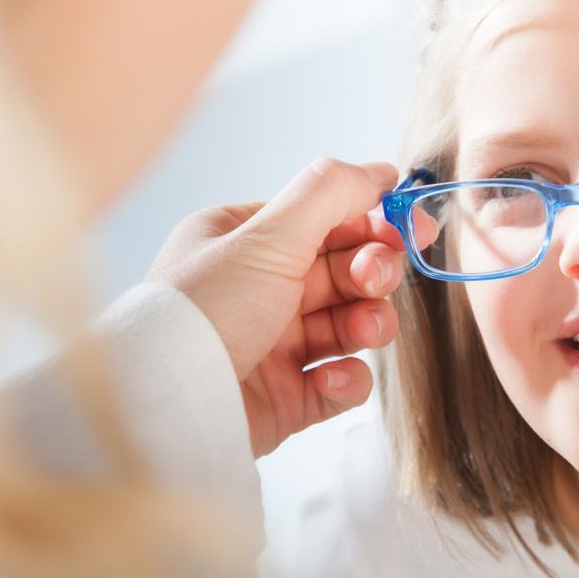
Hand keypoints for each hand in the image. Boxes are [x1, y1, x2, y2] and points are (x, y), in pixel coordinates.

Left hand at [147, 159, 404, 455]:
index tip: (410, 228)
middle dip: (371, 274)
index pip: (324, 221)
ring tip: (359, 331)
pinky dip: (346, 379)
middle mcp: (258, 290)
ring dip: (367, 323)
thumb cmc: (205, 311)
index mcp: (243, 242)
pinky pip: (341, 381)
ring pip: (351, 325)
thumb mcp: (267, 235)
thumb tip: (380, 170)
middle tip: (373, 280)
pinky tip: (328, 377)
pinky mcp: (289, 397)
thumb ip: (329, 193)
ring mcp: (275, 346)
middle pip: (344, 272)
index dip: (372, 223)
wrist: (167, 407)